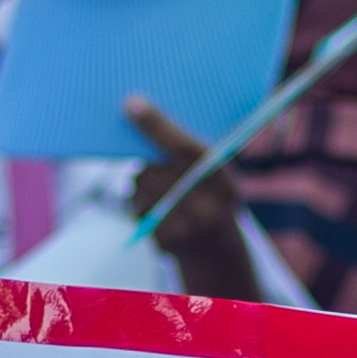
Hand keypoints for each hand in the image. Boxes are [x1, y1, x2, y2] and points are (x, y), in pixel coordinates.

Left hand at [121, 103, 271, 302]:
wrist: (217, 253)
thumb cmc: (214, 198)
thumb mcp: (217, 175)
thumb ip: (191, 153)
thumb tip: (144, 114)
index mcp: (224, 183)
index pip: (186, 148)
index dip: (157, 125)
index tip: (132, 104)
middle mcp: (206, 208)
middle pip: (152, 169)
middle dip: (143, 157)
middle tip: (140, 145)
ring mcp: (183, 229)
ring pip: (139, 187)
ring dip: (142, 179)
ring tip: (164, 187)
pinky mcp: (161, 241)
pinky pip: (136, 207)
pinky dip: (141, 201)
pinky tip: (161, 208)